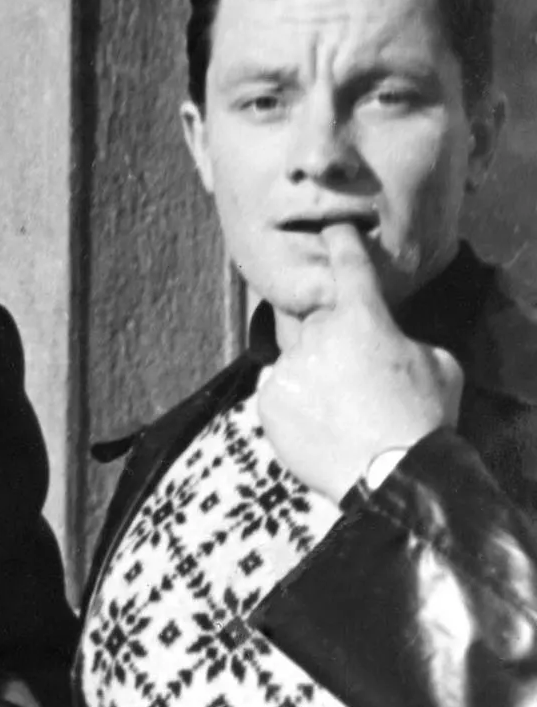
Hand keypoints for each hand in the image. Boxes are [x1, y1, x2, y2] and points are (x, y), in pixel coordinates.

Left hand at [257, 223, 462, 500]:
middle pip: (313, 322)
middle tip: (352, 375)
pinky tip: (322, 425)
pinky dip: (295, 402)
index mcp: (363, 319)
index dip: (341, 244)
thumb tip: (387, 342)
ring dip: (313, 375)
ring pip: (295, 359)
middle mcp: (318, 336)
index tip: (332, 230)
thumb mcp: (439, 366)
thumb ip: (404, 340)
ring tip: (342, 410)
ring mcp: (288, 368)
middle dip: (329, 338)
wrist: (393, 476)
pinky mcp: (268, 401)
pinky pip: (278, 390)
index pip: (349, 267)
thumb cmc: (423, 419)